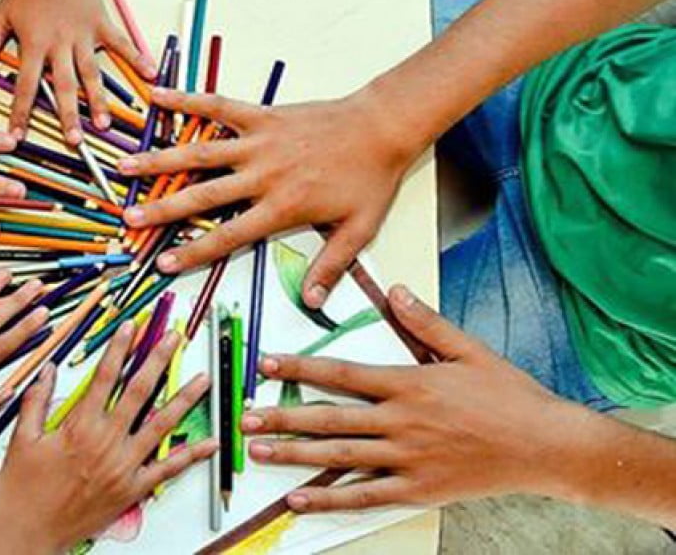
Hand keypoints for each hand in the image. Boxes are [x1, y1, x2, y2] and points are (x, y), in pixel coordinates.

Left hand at [0, 0, 155, 142]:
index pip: (24, 85)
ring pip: (92, 73)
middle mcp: (60, 44)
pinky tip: (150, 75)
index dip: (20, 112)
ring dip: (99, 100)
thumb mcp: (0, 16)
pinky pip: (122, 44)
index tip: (18, 135)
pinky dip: (137, 58)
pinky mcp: (102, 24)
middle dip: (69, 115)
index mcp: (34, 44)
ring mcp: (84, 35)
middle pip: (64, 86)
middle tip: (75, 140)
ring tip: (105, 124)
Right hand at [0, 324, 216, 553]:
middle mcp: (107, 441)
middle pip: (139, 391)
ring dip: (185, 399)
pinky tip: (209, 442)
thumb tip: (47, 369)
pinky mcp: (132, 489)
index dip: (120, 347)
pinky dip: (191, 455)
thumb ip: (35, 401)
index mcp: (79, 425)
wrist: (30, 533)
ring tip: (203, 379)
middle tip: (175, 338)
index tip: (132, 326)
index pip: (105, 376)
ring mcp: (124, 465)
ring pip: (161, 424)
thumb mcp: (21, 439)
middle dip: (159, 359)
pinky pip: (167, 470)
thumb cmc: (23, 489)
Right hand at [119, 86, 417, 307]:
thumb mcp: (358, 231)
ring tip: (126, 165)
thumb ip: (330, 266)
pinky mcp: (261, 114)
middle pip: (202, 196)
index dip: (193, 252)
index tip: (162, 263)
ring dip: (160, 159)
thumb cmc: (370, 178)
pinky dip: (187, 100)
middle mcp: (262, 175)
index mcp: (281, 207)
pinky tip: (157, 96)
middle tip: (129, 219)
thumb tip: (313, 303)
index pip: (228, 236)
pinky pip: (218, 106)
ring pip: (200, 152)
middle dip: (162, 209)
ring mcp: (258, 142)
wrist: (383, 126)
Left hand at [242, 285, 586, 512]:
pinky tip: (299, 500)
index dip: (299, 369)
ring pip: (339, 457)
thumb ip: (426, 322)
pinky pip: (365, 496)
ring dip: (295, 456)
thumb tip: (395, 291)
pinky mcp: (417, 489)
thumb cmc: (509, 396)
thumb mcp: (468, 349)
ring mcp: (408, 459)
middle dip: (283, 418)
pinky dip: (330, 500)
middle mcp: (401, 422)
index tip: (266, 365)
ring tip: (258, 453)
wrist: (546, 445)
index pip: (342, 374)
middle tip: (246, 418)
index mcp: (409, 384)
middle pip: (330, 418)